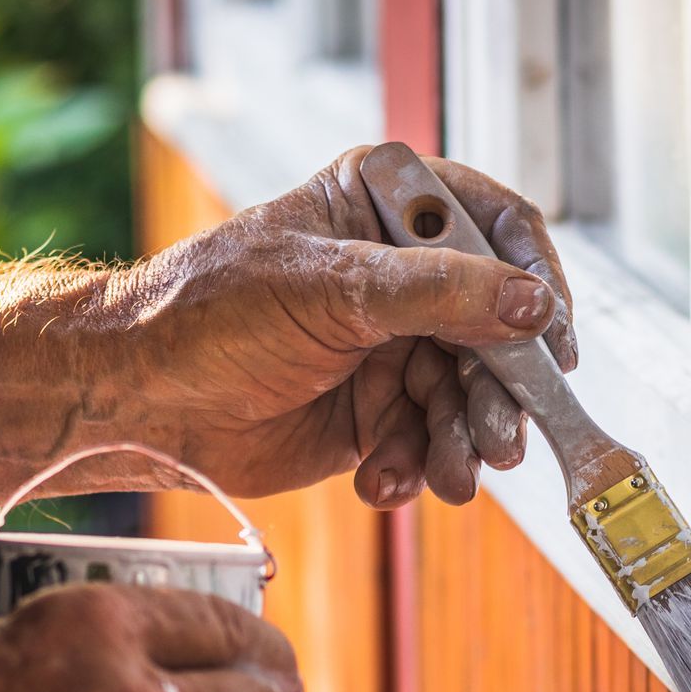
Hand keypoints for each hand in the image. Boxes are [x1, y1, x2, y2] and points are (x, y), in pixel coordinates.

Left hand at [104, 146, 576, 506]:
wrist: (139, 400)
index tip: (551, 342)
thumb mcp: (332, 289)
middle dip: (498, 391)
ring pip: (465, 397)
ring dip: (461, 442)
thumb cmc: (209, 314)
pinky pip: (425, 442)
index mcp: (386, 209)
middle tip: (501, 440)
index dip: (536, 283)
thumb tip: (532, 304)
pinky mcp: (373, 413)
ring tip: (448, 478)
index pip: (497, 229)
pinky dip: (414, 468)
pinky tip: (383, 483)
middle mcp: (399, 275)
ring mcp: (389, 346)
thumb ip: (439, 295)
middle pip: (495, 328)